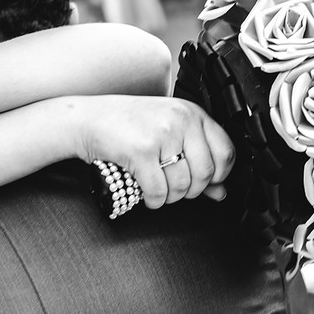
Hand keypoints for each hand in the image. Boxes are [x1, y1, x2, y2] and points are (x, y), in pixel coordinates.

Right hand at [71, 95, 234, 208]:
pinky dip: (153, 200)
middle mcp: (181, 121)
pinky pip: (158, 191)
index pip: (226, 152)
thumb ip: (197, 159)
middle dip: (191, 190)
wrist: (88, 119)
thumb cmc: (127, 124)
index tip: (205, 182)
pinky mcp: (141, 151)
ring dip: (170, 197)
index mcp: (192, 113)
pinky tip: (147, 193)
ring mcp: (161, 135)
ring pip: (182, 186)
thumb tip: (219, 191)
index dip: (218, 175)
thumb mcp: (169, 133)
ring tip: (158, 188)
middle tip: (176, 188)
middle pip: (205, 174)